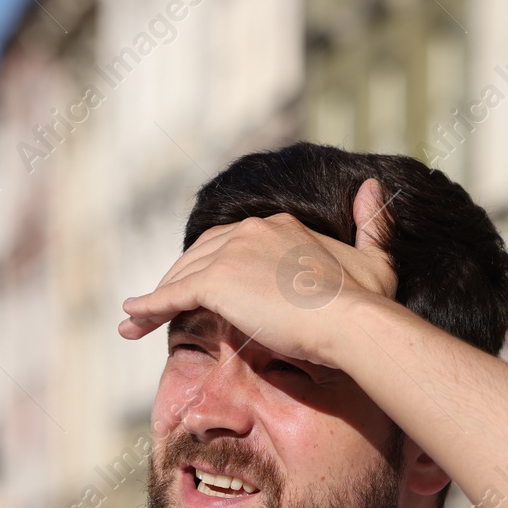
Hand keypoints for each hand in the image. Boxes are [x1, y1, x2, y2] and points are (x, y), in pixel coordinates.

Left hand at [118, 177, 399, 367]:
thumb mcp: (375, 259)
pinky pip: (172, 296)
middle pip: (200, 255)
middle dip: (178, 278)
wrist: (353, 321)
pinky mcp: (216, 283)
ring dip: (158, 296)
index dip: (211, 263)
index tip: (201, 284)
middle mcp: (251, 230)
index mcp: (280, 226)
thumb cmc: (367, 303)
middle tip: (161, 304)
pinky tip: (131, 320)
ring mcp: (231, 254)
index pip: (230, 241)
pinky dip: (148, 308)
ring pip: (182, 275)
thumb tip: (373, 186)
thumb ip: (372, 223)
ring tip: (138, 320)